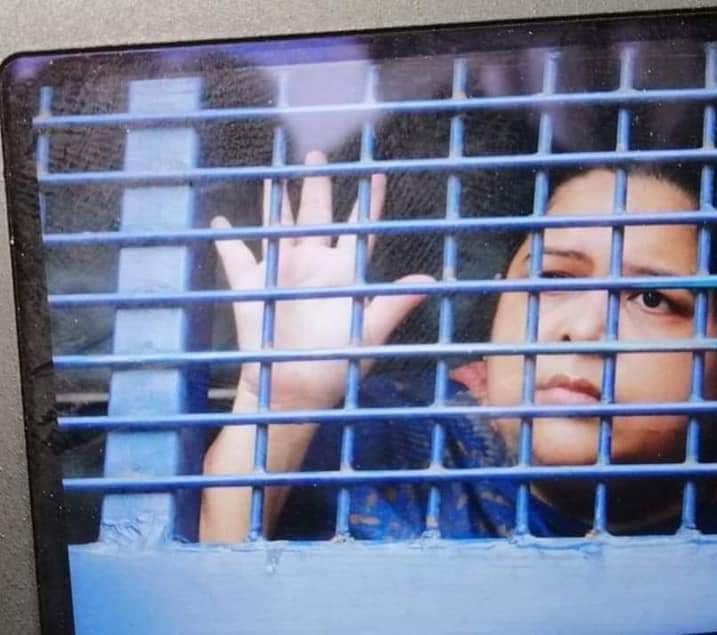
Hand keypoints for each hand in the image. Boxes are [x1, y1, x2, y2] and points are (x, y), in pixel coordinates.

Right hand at [211, 151, 432, 409]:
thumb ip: (394, 303)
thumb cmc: (335, 362)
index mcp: (344, 272)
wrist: (293, 388)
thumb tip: (430, 281)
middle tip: (315, 155)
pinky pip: (236, 257)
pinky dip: (227, 240)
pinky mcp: (251, 286)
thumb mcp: (368, 333)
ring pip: (278, 227)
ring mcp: (282, 272)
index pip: (358, 228)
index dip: (367, 202)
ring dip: (277, 202)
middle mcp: (313, 265)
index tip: (375, 173)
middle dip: (316, 186)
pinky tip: (220, 222)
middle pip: (316, 216)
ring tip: (276, 175)